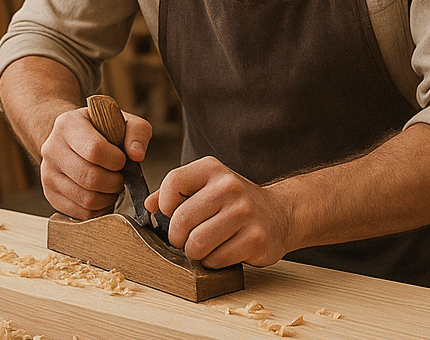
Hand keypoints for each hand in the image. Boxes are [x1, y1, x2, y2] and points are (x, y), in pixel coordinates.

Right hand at [38, 106, 151, 218]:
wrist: (72, 138)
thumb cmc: (101, 130)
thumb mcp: (123, 121)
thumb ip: (137, 132)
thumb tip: (137, 155)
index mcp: (69, 125)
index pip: (94, 150)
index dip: (116, 160)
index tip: (122, 160)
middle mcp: (52, 149)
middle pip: (89, 178)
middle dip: (114, 182)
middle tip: (120, 177)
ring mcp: (47, 173)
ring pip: (86, 199)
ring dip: (108, 197)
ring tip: (111, 185)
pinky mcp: (50, 194)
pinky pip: (80, 213)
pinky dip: (98, 209)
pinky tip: (101, 195)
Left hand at [146, 156, 294, 268]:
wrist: (281, 213)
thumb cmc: (236, 203)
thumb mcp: (206, 186)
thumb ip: (175, 192)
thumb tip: (148, 206)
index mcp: (212, 169)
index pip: (173, 183)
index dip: (165, 205)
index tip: (173, 213)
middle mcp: (229, 187)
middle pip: (180, 221)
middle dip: (178, 237)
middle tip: (188, 238)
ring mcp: (244, 213)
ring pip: (196, 245)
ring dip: (196, 252)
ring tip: (207, 245)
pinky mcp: (255, 238)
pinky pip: (216, 260)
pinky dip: (215, 261)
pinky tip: (226, 250)